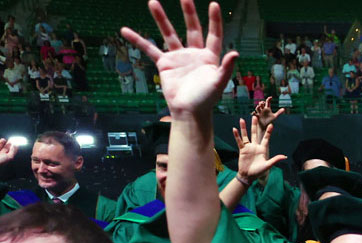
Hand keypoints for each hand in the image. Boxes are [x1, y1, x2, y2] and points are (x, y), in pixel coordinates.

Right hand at [0, 138, 17, 175]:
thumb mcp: (9, 157)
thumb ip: (13, 151)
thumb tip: (15, 146)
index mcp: (5, 157)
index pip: (10, 151)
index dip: (13, 147)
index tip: (15, 143)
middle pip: (4, 149)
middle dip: (7, 144)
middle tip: (10, 140)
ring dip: (1, 143)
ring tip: (3, 139)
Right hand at [120, 0, 236, 116]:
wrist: (188, 112)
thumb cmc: (206, 100)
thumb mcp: (218, 83)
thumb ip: (226, 68)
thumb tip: (235, 53)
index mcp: (209, 57)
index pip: (213, 34)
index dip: (214, 20)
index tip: (214, 4)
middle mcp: (194, 53)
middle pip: (191, 28)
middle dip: (188, 12)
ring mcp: (178, 57)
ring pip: (169, 33)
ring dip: (161, 19)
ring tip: (152, 2)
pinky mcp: (164, 64)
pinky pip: (149, 49)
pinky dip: (138, 40)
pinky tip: (125, 30)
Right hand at [232, 115, 285, 181]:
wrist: (248, 176)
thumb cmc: (258, 172)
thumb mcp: (267, 165)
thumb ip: (275, 160)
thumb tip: (285, 157)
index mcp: (262, 149)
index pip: (266, 139)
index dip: (269, 132)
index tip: (271, 125)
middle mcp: (255, 146)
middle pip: (255, 134)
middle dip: (254, 125)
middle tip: (255, 116)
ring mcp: (248, 148)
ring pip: (246, 135)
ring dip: (244, 128)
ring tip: (242, 119)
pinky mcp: (242, 150)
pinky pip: (239, 141)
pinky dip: (237, 135)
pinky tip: (235, 129)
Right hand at [252, 96, 278, 126]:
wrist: (265, 126)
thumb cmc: (270, 120)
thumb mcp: (275, 116)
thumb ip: (279, 112)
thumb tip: (284, 109)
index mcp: (267, 108)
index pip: (267, 102)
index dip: (269, 99)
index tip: (271, 97)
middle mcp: (263, 109)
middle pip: (261, 104)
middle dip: (261, 103)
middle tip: (262, 103)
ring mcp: (259, 112)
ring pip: (257, 108)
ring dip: (258, 107)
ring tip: (259, 106)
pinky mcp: (257, 116)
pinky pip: (254, 114)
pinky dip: (253, 113)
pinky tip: (253, 113)